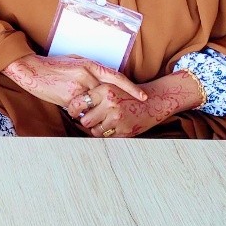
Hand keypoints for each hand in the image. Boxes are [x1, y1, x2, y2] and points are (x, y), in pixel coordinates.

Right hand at [3, 54, 145, 108]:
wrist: (32, 70)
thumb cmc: (52, 66)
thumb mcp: (74, 62)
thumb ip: (89, 70)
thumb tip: (101, 79)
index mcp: (89, 64)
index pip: (116, 76)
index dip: (131, 88)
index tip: (143, 97)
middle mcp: (86, 75)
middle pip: (107, 93)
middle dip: (113, 104)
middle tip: (123, 111)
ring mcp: (77, 87)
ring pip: (94, 104)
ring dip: (94, 110)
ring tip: (95, 115)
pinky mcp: (68, 98)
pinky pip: (81, 110)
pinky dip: (81, 113)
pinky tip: (77, 113)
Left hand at [68, 71, 203, 137]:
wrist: (153, 101)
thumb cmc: (127, 95)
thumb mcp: (111, 87)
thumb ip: (94, 94)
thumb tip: (72, 106)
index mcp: (105, 90)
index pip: (79, 102)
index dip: (74, 109)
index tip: (73, 111)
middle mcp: (110, 104)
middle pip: (85, 120)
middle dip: (85, 121)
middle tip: (88, 118)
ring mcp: (118, 119)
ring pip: (94, 131)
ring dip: (95, 128)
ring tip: (102, 122)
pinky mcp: (124, 131)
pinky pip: (106, 137)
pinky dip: (106, 134)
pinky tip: (111, 126)